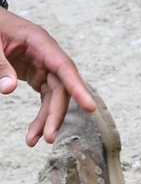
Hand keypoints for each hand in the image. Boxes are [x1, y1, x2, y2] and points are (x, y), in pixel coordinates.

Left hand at [0, 8, 95, 144]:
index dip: (78, 87)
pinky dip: (40, 115)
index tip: (89, 107)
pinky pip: (45, 97)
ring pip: (54, 97)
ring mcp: (44, 66)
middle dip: (55, 114)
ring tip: (33, 141)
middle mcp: (48, 56)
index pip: (64, 67)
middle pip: (61, 88)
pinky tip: (34, 131)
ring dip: (46, 119)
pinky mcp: (38, 74)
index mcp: (41, 42)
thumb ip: (0, 65)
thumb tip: (8, 89)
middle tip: (47, 138)